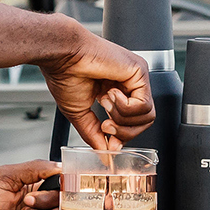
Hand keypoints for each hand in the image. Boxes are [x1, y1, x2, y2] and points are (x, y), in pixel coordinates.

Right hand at [44, 26, 154, 148]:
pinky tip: (109, 93)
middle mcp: (130, 83)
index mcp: (116, 91)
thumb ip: (94, 134)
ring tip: (104, 102)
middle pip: (145, 122)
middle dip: (124, 131)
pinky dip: (124, 107)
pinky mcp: (140, 71)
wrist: (62, 55)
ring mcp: (137, 77)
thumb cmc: (65, 75)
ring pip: (147, 116)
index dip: (121, 135)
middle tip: (105, 124)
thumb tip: (105, 154)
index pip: (132, 121)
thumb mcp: (80, 114)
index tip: (107, 140)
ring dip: (121, 117)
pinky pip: (144, 105)